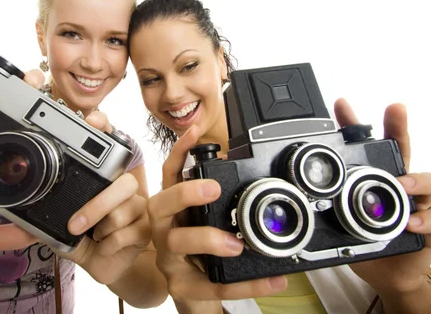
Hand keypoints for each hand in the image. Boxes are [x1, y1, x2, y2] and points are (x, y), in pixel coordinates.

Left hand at [0, 111, 150, 284]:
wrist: (106, 262)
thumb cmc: (81, 235)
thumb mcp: (50, 229)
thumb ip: (24, 229)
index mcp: (98, 174)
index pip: (106, 139)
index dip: (104, 125)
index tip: (93, 122)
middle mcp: (120, 183)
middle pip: (121, 179)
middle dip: (97, 204)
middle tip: (74, 224)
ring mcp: (136, 203)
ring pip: (123, 208)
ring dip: (100, 227)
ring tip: (89, 234)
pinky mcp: (146, 225)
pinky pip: (129, 231)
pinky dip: (111, 243)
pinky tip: (105, 244)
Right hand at [147, 125, 286, 303]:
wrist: (196, 297)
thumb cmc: (202, 254)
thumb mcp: (209, 223)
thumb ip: (220, 202)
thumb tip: (245, 174)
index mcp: (174, 210)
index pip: (169, 175)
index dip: (178, 153)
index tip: (195, 133)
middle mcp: (165, 230)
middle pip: (160, 204)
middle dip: (184, 192)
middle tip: (213, 189)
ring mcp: (169, 258)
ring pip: (177, 242)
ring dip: (206, 238)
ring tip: (236, 245)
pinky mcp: (181, 286)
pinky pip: (209, 284)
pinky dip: (243, 284)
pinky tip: (270, 280)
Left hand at [334, 98, 430, 294]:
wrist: (387, 274)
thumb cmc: (365, 240)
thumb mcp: (340, 221)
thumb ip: (325, 205)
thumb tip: (291, 194)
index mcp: (374, 177)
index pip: (366, 145)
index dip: (354, 123)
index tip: (340, 104)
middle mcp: (399, 183)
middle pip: (403, 149)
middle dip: (399, 126)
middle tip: (395, 109)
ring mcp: (419, 202)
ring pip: (429, 180)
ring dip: (415, 179)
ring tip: (400, 184)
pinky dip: (427, 218)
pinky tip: (411, 223)